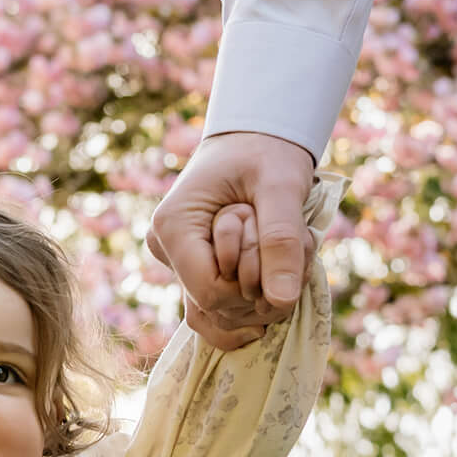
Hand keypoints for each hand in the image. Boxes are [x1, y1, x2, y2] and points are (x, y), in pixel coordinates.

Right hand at [146, 130, 317, 351]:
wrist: (256, 139)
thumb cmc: (266, 152)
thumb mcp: (281, 186)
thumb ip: (281, 240)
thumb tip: (282, 300)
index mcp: (172, 227)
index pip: (211, 294)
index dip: (255, 287)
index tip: (282, 250)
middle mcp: (165, 250)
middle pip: (218, 308)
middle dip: (266, 283)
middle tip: (292, 237)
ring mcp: (177, 264)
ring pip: (219, 317)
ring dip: (265, 295)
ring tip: (285, 250)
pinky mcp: (192, 272)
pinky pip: (214, 316)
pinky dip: (251, 308)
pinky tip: (275, 286)